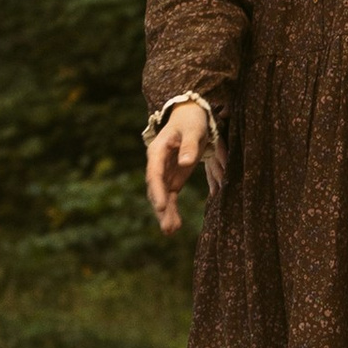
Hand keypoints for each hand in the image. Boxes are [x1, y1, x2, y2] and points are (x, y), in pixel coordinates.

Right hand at [145, 99, 210, 233]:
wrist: (190, 115)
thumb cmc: (191, 120)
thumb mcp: (193, 130)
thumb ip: (189, 146)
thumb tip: (186, 162)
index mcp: (158, 151)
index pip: (154, 173)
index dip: (156, 190)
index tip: (160, 206)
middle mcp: (157, 164)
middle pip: (156, 189)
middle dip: (161, 208)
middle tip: (167, 227)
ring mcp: (164, 173)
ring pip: (161, 196)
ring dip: (166, 213)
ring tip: (171, 231)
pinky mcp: (173, 179)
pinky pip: (170, 197)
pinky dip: (172, 211)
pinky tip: (175, 226)